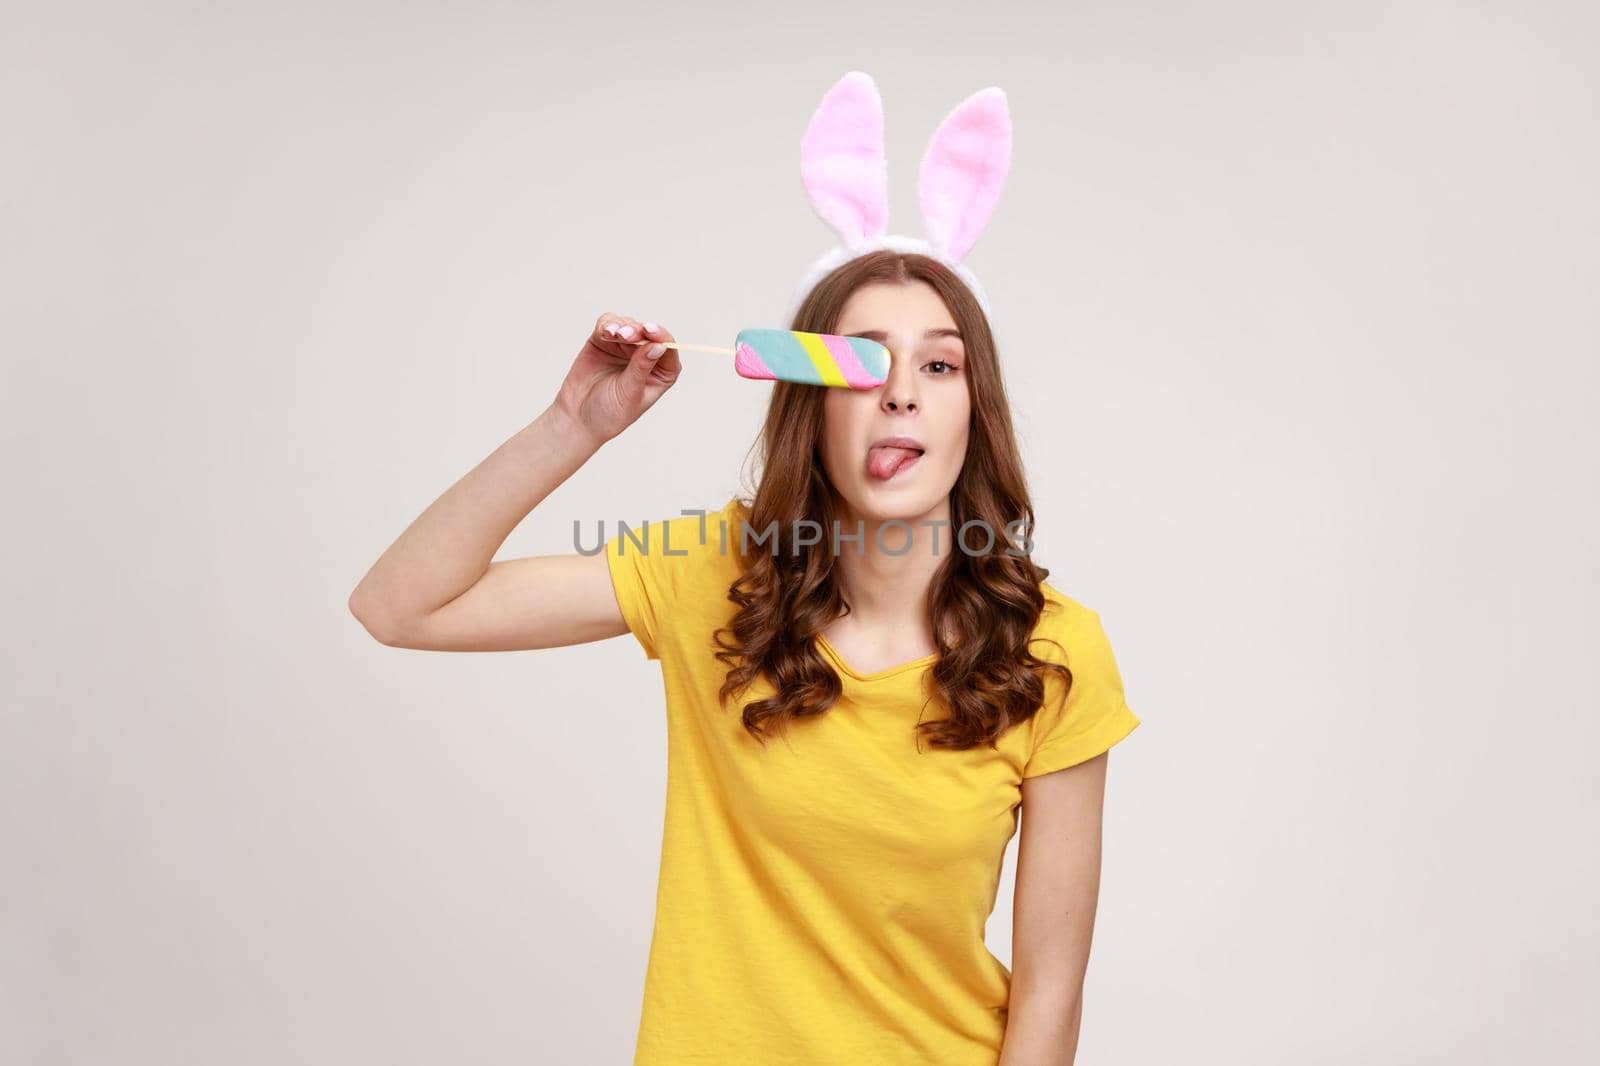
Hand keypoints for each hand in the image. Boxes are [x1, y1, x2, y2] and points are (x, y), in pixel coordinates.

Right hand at [552, 312, 683, 444]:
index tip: (650, 331)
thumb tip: (658, 345)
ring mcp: (624, 348)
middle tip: (626, 335)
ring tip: (614, 334)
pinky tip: (606, 332)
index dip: (661, 336)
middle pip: (649, 334)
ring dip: (623, 326)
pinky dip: (608, 324)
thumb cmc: (609, 413)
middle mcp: (645, 357)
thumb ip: (641, 368)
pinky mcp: (604, 341)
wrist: (577, 418)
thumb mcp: (629, 393)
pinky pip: (609, 324)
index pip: (668, 349)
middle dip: (638, 330)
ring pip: (629, 325)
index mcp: (661, 373)